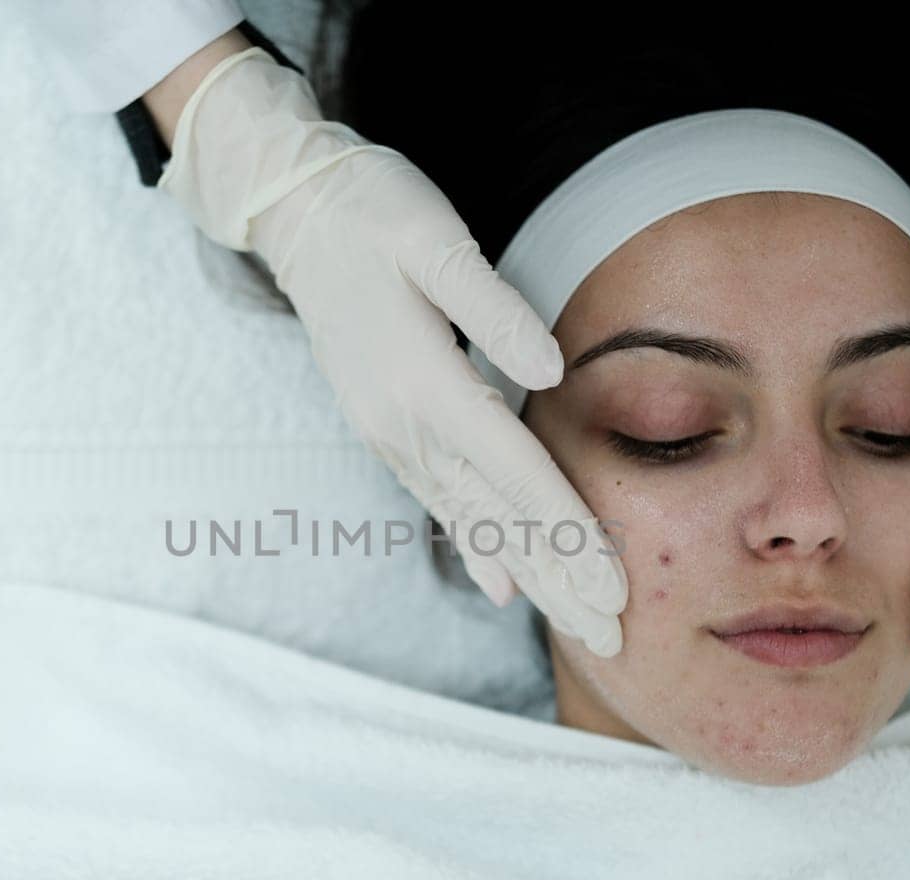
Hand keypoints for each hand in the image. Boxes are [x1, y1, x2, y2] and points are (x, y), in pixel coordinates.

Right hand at [156, 47, 629, 655]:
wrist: (294, 212)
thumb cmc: (372, 211)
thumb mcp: (434, 240)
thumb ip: (492, 308)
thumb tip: (552, 371)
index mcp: (424, 380)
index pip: (513, 471)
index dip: (568, 530)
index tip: (615, 585)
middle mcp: (404, 423)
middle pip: (496, 516)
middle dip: (559, 580)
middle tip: (614, 638)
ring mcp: (390, 432)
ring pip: (470, 519)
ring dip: (530, 575)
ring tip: (578, 625)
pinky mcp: (386, 428)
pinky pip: (439, 501)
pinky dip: (475, 546)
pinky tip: (503, 585)